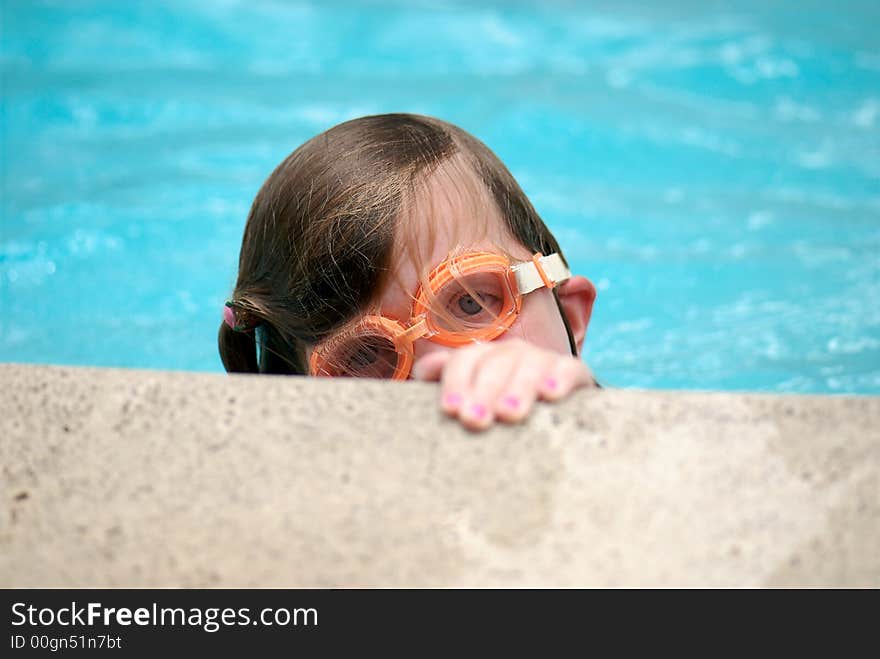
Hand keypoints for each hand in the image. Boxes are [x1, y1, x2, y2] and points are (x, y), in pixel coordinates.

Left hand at [411, 338, 597, 431]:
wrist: (552, 412)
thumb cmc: (498, 407)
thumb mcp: (472, 397)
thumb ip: (446, 382)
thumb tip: (426, 369)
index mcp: (482, 357)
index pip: (464, 361)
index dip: (455, 382)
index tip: (450, 409)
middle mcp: (510, 353)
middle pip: (494, 364)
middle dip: (483, 391)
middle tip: (475, 421)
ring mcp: (541, 360)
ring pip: (528, 365)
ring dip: (517, 388)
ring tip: (509, 413)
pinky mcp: (571, 372)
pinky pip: (568, 369)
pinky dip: (560, 378)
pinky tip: (551, 394)